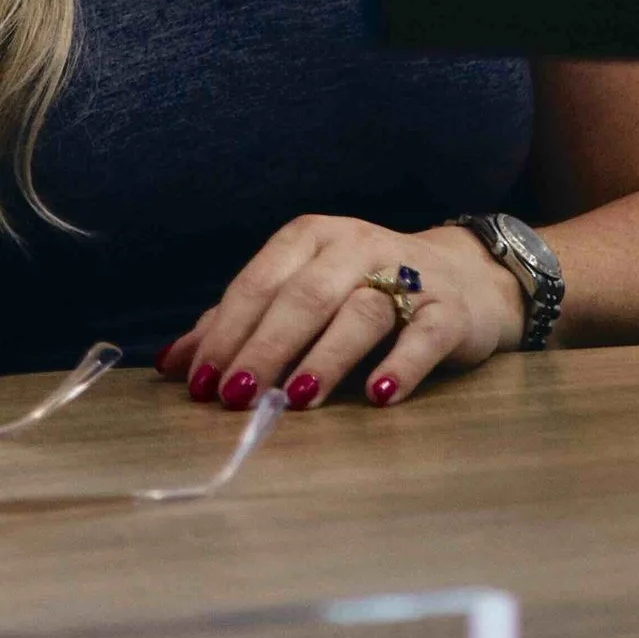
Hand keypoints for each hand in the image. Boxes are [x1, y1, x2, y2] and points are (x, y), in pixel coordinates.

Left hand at [155, 214, 525, 411]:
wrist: (465, 276)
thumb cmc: (363, 288)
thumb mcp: (301, 292)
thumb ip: (241, 324)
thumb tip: (174, 365)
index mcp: (310, 238)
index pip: (259, 283)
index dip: (227, 332)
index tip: (202, 383)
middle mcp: (355, 246)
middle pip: (303, 296)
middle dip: (265, 347)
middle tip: (237, 397)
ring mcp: (406, 274)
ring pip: (359, 310)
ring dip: (325, 357)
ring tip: (296, 399)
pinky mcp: (449, 309)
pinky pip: (424, 334)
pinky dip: (401, 363)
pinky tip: (379, 395)